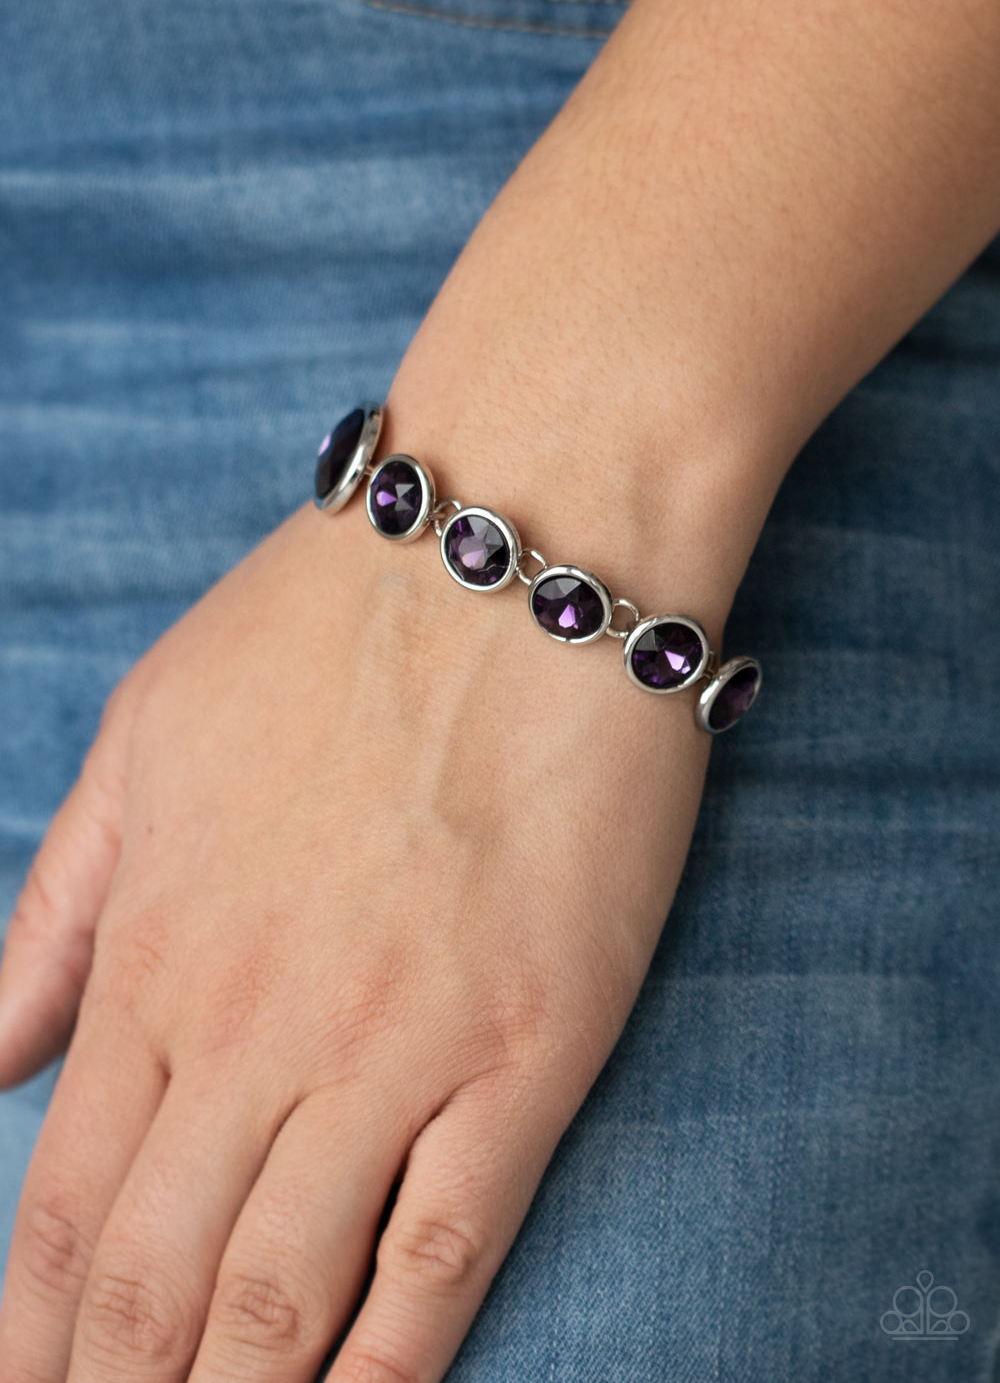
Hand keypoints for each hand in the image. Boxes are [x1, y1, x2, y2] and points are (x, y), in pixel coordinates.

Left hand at [0, 462, 720, 1381]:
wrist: (514, 555)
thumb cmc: (327, 628)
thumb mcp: (146, 741)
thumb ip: (59, 912)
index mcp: (159, 952)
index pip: (65, 1203)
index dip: (33, 1332)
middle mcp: (258, 1025)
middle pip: (157, 1277)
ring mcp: (398, 1046)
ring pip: (284, 1291)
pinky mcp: (530, 1048)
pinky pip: (444, 1249)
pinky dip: (391, 1365)